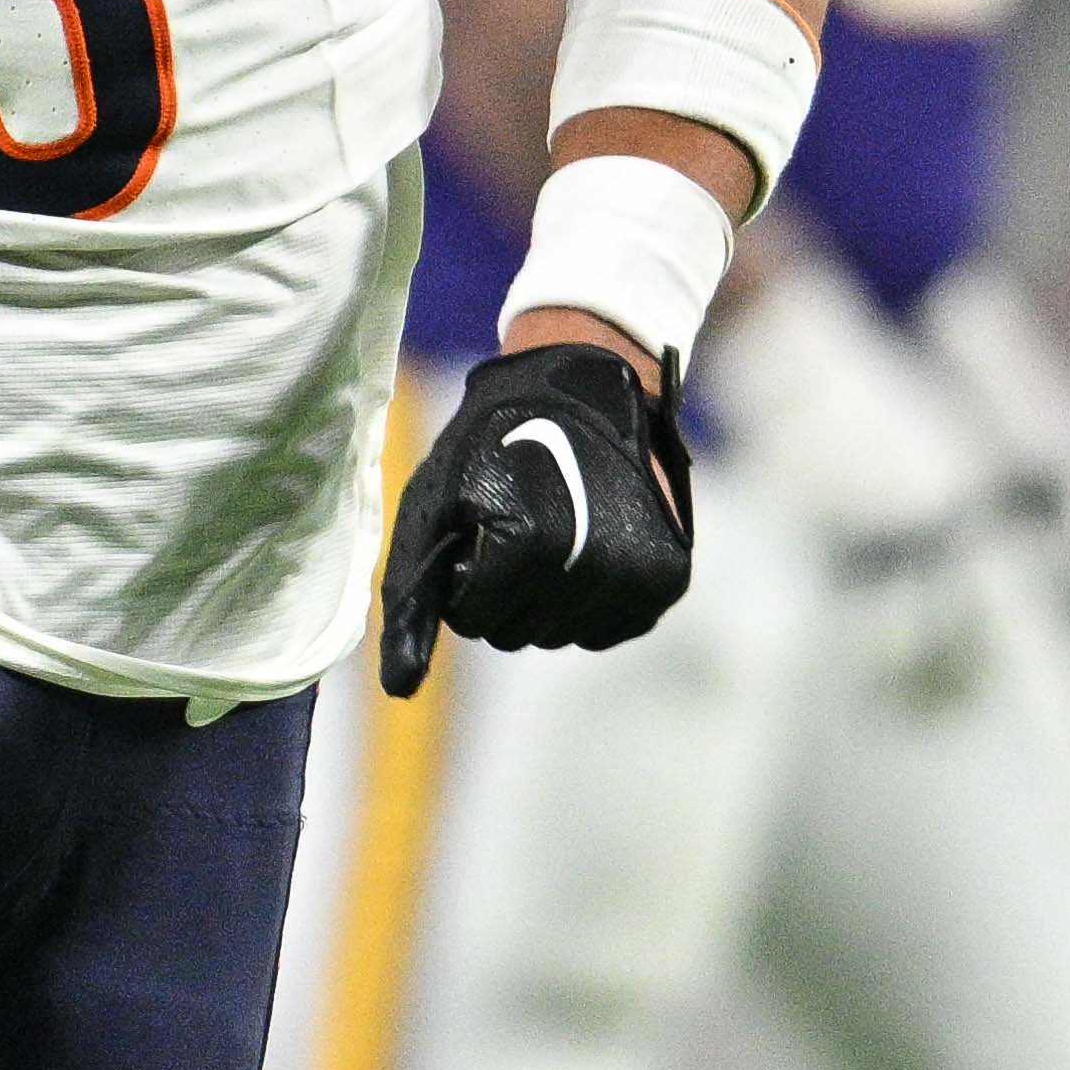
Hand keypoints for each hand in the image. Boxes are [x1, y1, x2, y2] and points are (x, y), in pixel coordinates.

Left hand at [378, 339, 693, 696]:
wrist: (587, 382)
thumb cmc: (494, 438)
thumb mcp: (436, 502)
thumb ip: (413, 594)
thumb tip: (400, 688)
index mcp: (533, 546)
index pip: (474, 619)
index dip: (464, 576)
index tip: (477, 529)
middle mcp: (593, 569)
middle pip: (517, 634)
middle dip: (502, 592)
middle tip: (515, 525)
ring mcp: (639, 576)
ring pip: (562, 635)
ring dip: (546, 598)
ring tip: (552, 528)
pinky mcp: (669, 578)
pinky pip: (609, 628)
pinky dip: (590, 600)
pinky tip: (586, 545)